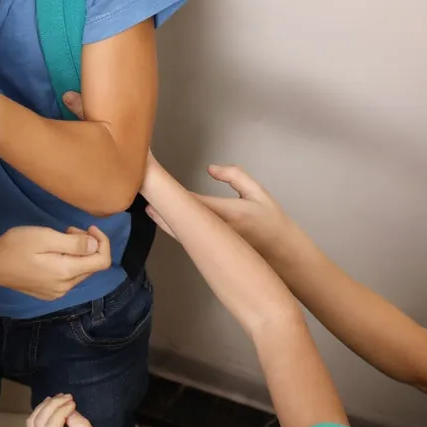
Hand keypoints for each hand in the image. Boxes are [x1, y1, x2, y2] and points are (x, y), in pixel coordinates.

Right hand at [0, 225, 111, 299]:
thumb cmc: (16, 246)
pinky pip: (68, 278)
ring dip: (77, 254)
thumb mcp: (45, 237)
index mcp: (67, 272)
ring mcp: (56, 292)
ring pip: (81, 272)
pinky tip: (52, 255)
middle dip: (88, 245)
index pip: (102, 261)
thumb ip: (73, 242)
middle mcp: (65, 287)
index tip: (89, 228)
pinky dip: (68, 263)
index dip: (103, 241)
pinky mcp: (48, 293)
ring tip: (58, 240)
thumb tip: (95, 244)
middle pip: (92, 266)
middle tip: (68, 230)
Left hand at [26, 394, 106, 426]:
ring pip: (31, 423)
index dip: (60, 411)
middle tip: (67, 397)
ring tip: (59, 399)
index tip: (73, 403)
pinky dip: (39, 414)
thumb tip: (68, 411)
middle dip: (52, 405)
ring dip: (44, 407)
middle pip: (38, 422)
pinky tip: (51, 407)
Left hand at [145, 164, 297, 255]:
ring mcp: (212, 245)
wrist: (285, 257)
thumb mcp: (260, 194)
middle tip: (141, 189)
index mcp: (227, 213)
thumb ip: (236, 176)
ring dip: (163, 217)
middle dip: (160, 203)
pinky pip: (187, 239)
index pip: (190, 201)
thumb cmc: (274, 224)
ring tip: (148, 205)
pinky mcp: (211, 254)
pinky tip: (164, 219)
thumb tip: (210, 168)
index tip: (156, 178)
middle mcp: (215, 231)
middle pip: (179, 217)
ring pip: (179, 231)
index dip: (170, 190)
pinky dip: (174, 228)